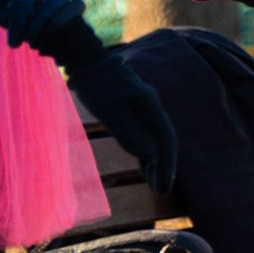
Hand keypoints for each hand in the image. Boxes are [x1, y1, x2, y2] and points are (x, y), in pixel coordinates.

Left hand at [50, 24, 176, 193]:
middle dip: (165, 167)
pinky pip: (144, 136)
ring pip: (155, 140)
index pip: (164, 140)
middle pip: (164, 142)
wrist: (87, 62)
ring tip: (155, 183)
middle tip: (162, 190)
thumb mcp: (110, 109)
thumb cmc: (97, 84)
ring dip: (156, 161)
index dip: (166, 165)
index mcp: (150, 107)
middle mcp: (151, 109)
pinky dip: (146, 153)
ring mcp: (143, 110)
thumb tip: (147, 152)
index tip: (163, 188)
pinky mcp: (131, 112)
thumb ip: (128, 130)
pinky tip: (144, 163)